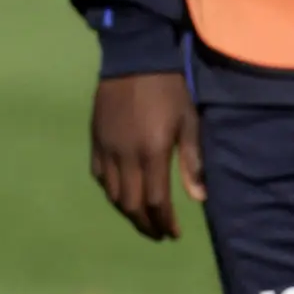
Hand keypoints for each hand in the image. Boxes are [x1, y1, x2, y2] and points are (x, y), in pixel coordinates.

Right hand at [90, 73, 204, 241]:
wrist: (134, 59)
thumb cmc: (169, 89)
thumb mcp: (188, 121)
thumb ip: (192, 160)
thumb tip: (198, 197)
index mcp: (152, 152)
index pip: (156, 201)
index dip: (164, 222)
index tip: (173, 234)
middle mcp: (125, 156)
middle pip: (131, 204)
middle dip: (145, 224)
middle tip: (158, 234)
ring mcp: (106, 149)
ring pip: (112, 194)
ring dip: (128, 211)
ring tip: (142, 218)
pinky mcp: (95, 140)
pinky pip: (99, 176)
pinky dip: (110, 191)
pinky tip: (122, 192)